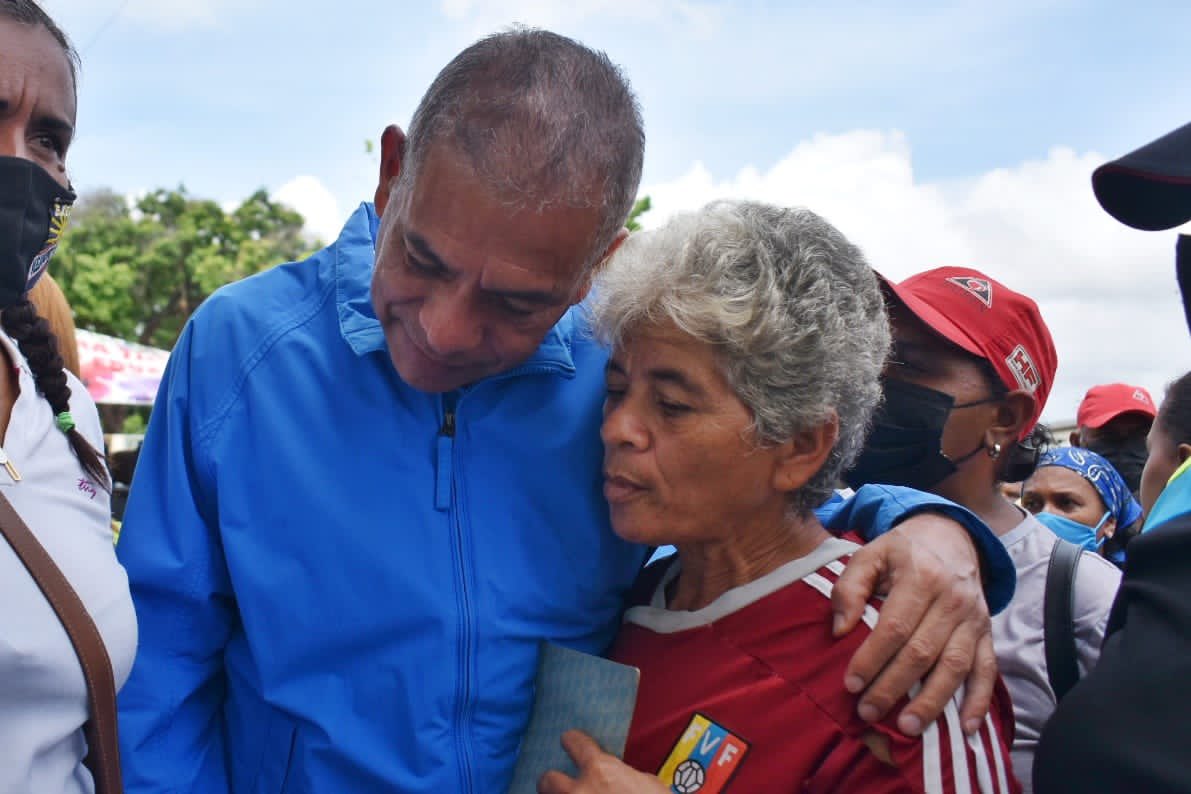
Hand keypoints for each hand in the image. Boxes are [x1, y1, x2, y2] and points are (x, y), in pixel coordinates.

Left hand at [538, 731, 668, 793]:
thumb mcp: (648, 785)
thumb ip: (625, 776)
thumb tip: (619, 778)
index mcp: (600, 770)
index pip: (573, 742)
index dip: (573, 742)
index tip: (572, 743)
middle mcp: (578, 791)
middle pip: (547, 780)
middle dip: (553, 782)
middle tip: (564, 787)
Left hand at [831, 516, 994, 736]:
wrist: (952, 535)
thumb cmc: (903, 550)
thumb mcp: (870, 553)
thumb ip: (850, 586)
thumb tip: (839, 629)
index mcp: (921, 577)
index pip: (894, 626)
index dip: (872, 658)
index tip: (851, 684)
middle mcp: (952, 600)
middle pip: (922, 652)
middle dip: (893, 687)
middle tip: (868, 712)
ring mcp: (974, 619)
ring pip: (954, 666)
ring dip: (932, 702)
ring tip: (908, 728)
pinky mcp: (987, 633)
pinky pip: (987, 671)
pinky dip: (979, 701)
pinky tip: (967, 729)